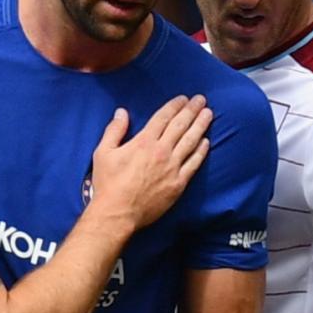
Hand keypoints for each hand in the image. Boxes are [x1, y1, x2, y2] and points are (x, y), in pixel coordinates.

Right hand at [87, 96, 212, 232]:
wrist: (118, 213)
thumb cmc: (108, 184)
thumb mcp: (103, 152)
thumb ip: (114, 130)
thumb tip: (121, 112)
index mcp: (144, 142)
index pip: (164, 117)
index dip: (175, 105)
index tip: (184, 99)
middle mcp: (161, 151)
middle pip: (181, 125)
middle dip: (192, 110)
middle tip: (201, 100)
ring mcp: (172, 168)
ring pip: (191, 142)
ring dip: (200, 126)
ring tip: (208, 114)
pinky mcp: (178, 184)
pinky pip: (193, 164)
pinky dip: (201, 151)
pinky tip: (206, 142)